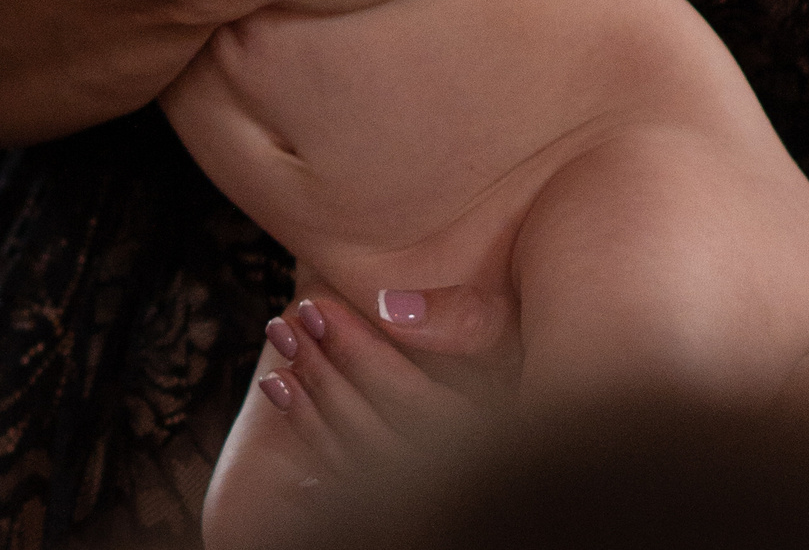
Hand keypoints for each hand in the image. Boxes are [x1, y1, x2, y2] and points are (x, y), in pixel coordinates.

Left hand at [254, 283, 515, 486]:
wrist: (530, 425)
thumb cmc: (508, 360)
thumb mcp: (501, 340)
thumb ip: (463, 321)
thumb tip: (391, 304)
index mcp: (482, 429)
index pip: (408, 396)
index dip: (357, 348)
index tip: (314, 305)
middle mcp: (453, 468)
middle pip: (371, 426)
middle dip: (322, 369)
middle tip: (284, 324)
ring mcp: (422, 492)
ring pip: (352, 454)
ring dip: (307, 403)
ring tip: (278, 350)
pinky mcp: (398, 504)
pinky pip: (344, 478)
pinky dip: (310, 437)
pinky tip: (285, 394)